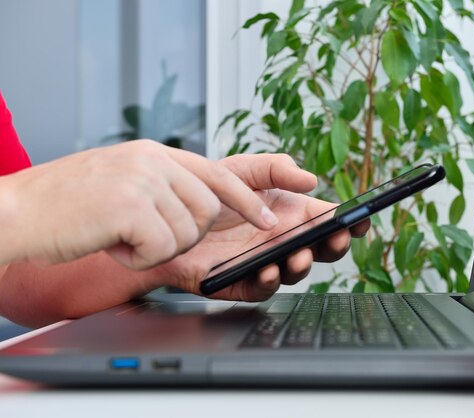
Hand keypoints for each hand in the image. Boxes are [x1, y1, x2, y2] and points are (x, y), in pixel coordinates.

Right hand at [0, 140, 280, 268]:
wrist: (16, 212)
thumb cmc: (67, 206)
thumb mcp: (121, 180)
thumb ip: (161, 185)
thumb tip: (200, 205)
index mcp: (154, 154)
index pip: (218, 173)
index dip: (246, 199)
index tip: (268, 218)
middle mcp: (153, 161)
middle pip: (208, 210)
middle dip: (186, 235)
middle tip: (145, 236)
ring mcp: (142, 180)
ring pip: (187, 233)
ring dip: (155, 248)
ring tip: (120, 238)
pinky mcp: (130, 205)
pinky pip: (161, 248)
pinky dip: (136, 259)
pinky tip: (111, 245)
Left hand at [152, 154, 369, 300]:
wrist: (169, 212)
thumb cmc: (208, 191)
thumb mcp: (243, 169)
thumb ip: (276, 168)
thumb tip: (311, 180)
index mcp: (290, 212)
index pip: (328, 219)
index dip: (349, 221)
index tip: (362, 218)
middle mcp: (282, 239)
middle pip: (321, 248)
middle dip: (334, 245)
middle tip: (336, 237)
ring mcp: (264, 260)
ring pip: (296, 270)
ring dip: (302, 264)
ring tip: (298, 253)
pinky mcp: (241, 280)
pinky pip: (261, 286)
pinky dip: (267, 280)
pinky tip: (266, 268)